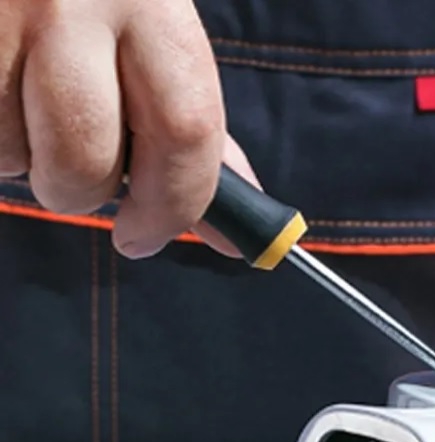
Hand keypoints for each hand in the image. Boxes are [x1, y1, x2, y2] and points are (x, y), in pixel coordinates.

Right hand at [1, 0, 248, 258]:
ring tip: (23, 105)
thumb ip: (186, 124)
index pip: (185, 130)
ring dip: (20, 159)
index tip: (146, 237)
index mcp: (153, 3)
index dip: (174, 204)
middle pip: (87, 158)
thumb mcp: (152, 26)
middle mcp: (75, 0)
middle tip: (76, 177)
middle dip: (81, 193)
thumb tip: (226, 230)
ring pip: (10, 154)